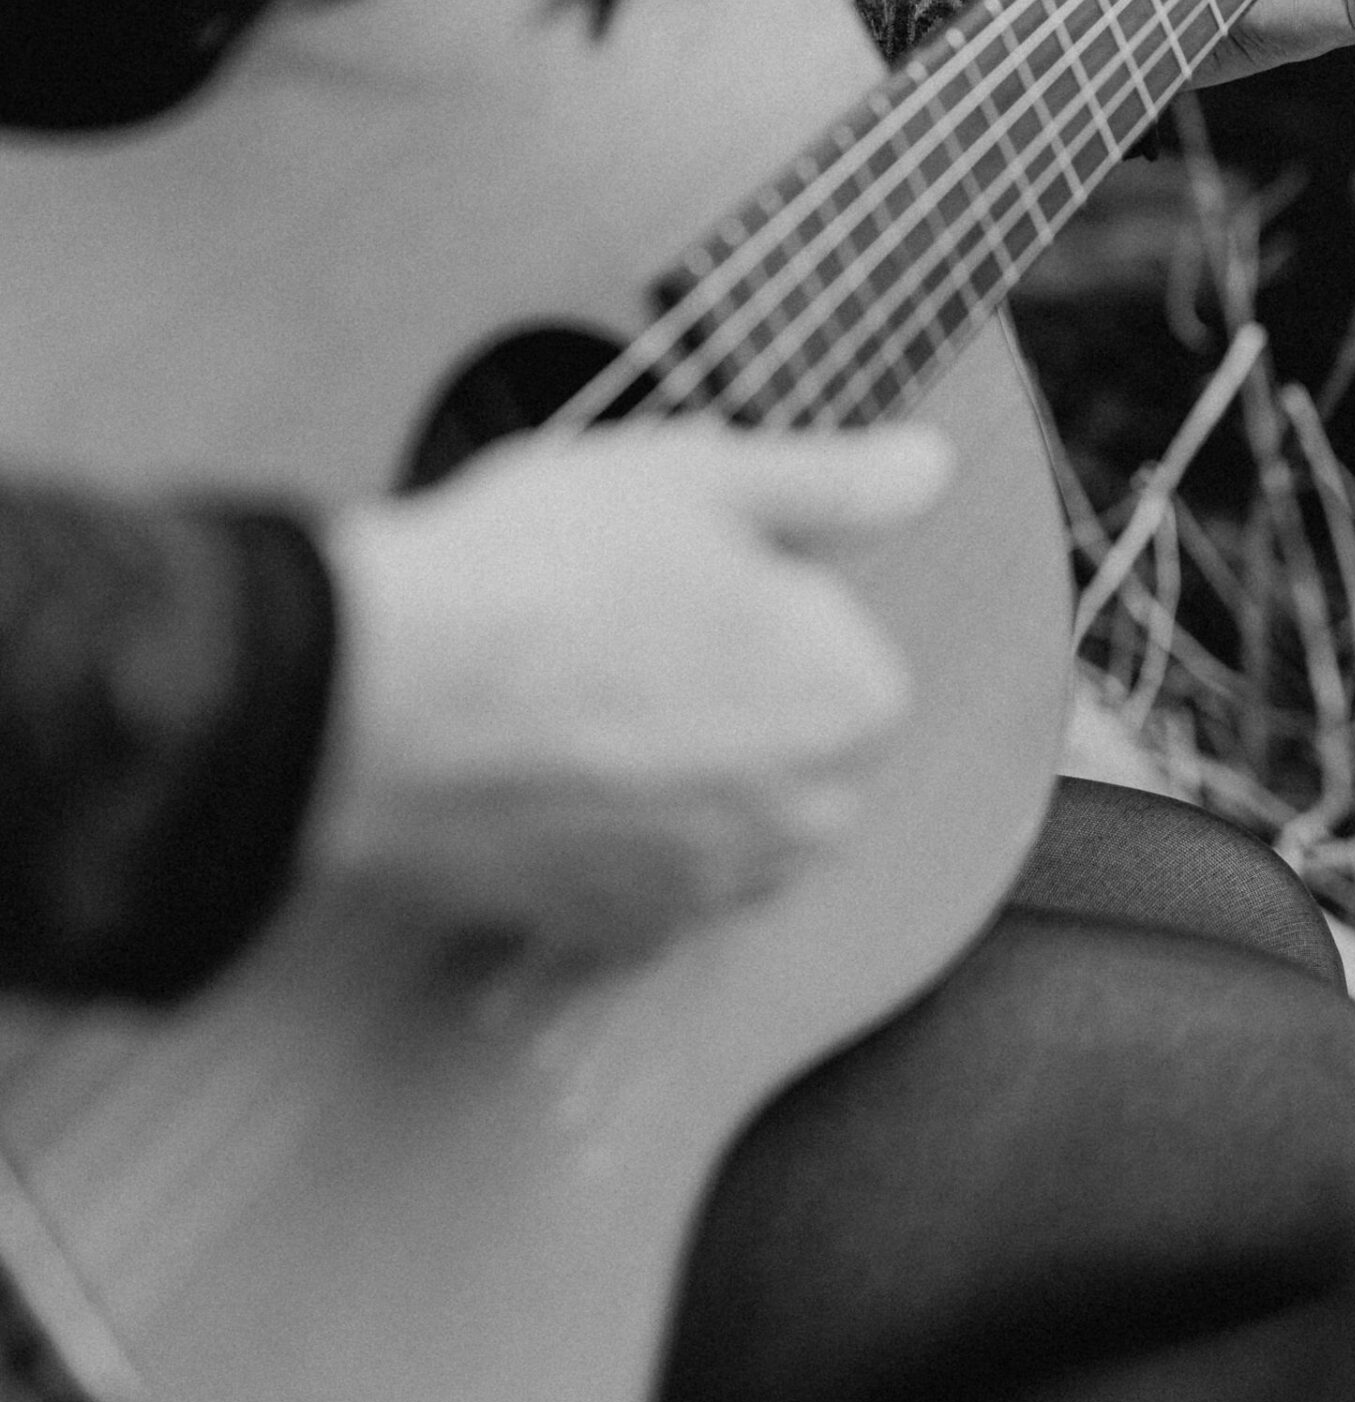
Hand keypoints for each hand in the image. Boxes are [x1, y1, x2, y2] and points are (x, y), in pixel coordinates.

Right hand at [314, 420, 947, 957]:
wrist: (379, 697)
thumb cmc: (545, 571)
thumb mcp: (706, 476)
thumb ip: (836, 482)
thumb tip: (928, 467)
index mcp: (852, 702)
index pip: (839, 637)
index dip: (752, 586)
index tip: (670, 562)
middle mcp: (805, 820)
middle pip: (786, 727)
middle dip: (720, 677)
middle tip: (610, 612)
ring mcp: (707, 890)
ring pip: (716, 799)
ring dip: (664, 751)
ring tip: (564, 677)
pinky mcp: (610, 934)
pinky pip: (638, 866)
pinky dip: (601, 818)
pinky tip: (537, 753)